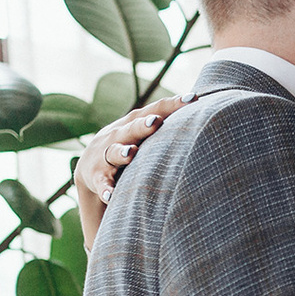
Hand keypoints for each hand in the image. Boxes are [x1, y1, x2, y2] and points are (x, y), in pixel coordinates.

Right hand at [74, 95, 187, 246]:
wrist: (90, 166)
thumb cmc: (128, 145)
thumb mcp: (144, 133)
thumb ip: (167, 123)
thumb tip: (204, 109)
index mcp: (134, 122)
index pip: (155, 110)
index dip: (173, 104)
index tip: (194, 99)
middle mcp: (118, 135)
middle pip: (131, 128)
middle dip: (143, 125)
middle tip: (156, 123)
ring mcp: (105, 155)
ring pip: (113, 152)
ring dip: (122, 153)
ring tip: (130, 154)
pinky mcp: (97, 177)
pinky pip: (102, 183)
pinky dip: (106, 189)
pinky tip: (111, 196)